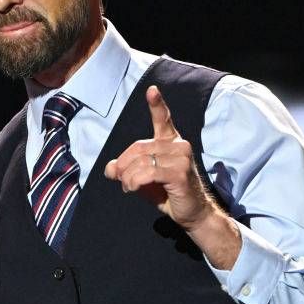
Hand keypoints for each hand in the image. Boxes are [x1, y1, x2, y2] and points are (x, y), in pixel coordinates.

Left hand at [103, 85, 216, 231]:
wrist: (193, 213)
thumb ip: (127, 170)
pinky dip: (135, 182)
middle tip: (122, 181)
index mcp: (172, 142)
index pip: (164, 119)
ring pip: (141, 162)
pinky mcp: (179, 173)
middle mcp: (179, 146)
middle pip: (138, 147)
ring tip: (129, 187)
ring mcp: (181, 158)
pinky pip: (147, 173)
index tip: (152, 90)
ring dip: (128, 178)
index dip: (157, 104)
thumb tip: (109, 168)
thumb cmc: (169, 194)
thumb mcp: (143, 179)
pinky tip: (134, 188)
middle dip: (123, 166)